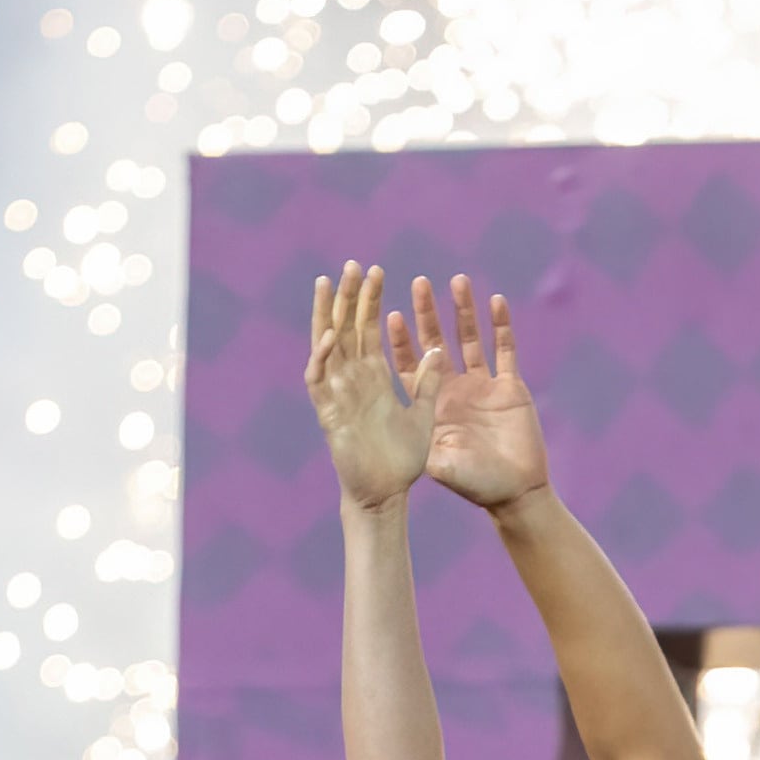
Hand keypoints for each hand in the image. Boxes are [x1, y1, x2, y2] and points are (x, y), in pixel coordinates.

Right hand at [304, 261, 436, 511]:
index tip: (377, 271)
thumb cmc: (402, 460)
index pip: (369, 328)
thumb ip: (428, 383)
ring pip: (327, 344)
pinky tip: (329, 335)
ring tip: (329, 283)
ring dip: (327, 314)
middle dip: (349, 296)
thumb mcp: (423, 414)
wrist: (386, 494)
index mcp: (374, 376)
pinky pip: (320, 379)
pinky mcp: (328, 412)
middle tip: (353, 264)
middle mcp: (353, 379)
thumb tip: (439, 349)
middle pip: (346, 328)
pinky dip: (322, 357)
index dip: (371, 300)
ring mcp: (338, 393)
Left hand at [403, 273, 548, 512]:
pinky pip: (505, 349)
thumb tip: (402, 437)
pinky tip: (495, 300)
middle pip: (437, 342)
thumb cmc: (477, 485)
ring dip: (463, 310)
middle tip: (418, 283)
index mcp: (434, 405)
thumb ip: (427, 450)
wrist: (517, 493)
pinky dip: (501, 325)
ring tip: (456, 281)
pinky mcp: (510, 386)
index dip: (401, 341)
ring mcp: (483, 385)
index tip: (390, 314)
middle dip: (428, 313)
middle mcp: (455, 389)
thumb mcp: (445, 468)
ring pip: (470, 338)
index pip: (410, 366)